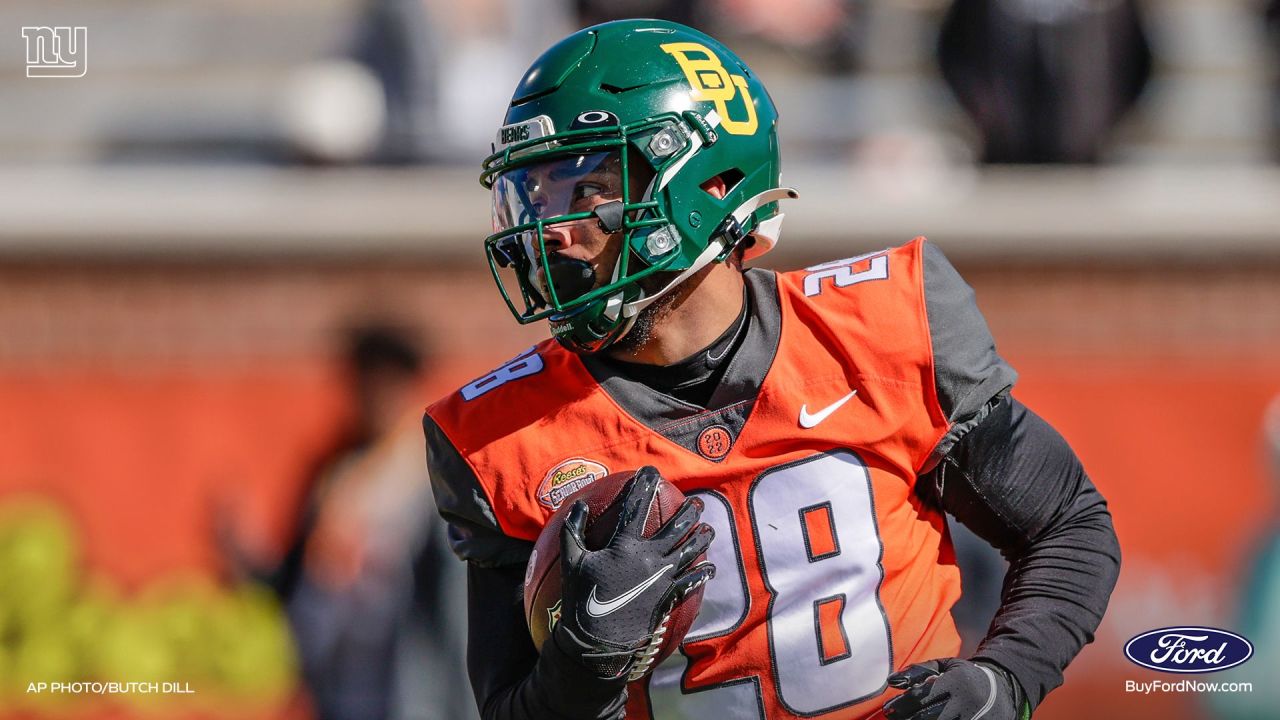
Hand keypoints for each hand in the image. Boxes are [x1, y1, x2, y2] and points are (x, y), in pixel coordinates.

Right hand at [554, 466, 715, 679]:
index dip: (644, 485)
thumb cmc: (581, 599)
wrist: (599, 641)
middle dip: (688, 512)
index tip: (650, 473)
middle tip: (695, 503)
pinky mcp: (669, 596)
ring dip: (701, 539)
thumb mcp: (572, 561)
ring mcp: (663, 577)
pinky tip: (709, 569)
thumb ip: (573, 531)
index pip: (637, 507)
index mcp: (626, 545)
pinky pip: (691, 582)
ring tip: (708, 530)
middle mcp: (650, 557)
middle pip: (676, 527)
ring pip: (690, 552)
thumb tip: (579, 506)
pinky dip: (702, 575)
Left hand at [883, 658, 1026, 719]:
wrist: (1003, 691)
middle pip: (928, 718)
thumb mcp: (946, 666)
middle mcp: (964, 703)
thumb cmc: (966, 677)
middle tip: (894, 718)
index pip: (923, 697)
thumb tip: (892, 681)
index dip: (902, 705)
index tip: (887, 709)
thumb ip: (918, 672)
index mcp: (955, 683)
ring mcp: (972, 719)